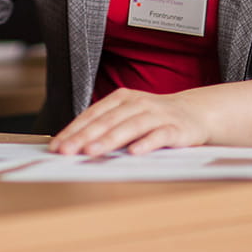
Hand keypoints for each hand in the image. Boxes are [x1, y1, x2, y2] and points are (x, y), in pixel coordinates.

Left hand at [49, 87, 211, 155]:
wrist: (194, 114)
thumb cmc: (154, 118)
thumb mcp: (127, 116)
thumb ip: (105, 127)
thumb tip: (74, 144)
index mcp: (122, 99)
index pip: (92, 114)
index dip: (73, 130)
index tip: (56, 146)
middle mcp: (137, 103)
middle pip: (107, 120)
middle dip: (84, 137)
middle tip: (67, 151)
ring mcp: (157, 115)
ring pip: (129, 126)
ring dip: (109, 139)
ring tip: (91, 152)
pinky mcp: (175, 128)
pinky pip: (159, 135)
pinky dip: (146, 143)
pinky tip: (134, 152)